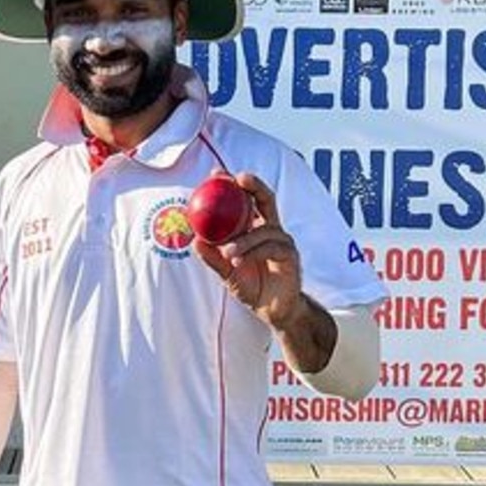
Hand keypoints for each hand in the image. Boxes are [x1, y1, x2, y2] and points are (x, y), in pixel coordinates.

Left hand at [192, 171, 302, 328]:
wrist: (274, 311)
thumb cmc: (252, 286)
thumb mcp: (227, 272)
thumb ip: (213, 257)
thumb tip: (195, 241)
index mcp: (257, 227)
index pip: (247, 199)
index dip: (234, 185)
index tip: (217, 174)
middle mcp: (272, 229)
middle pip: (266, 199)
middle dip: (253, 186)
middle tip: (237, 180)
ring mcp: (283, 242)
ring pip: (265, 230)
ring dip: (244, 239)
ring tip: (227, 252)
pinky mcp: (290, 257)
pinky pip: (272, 249)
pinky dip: (253, 253)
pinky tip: (238, 261)